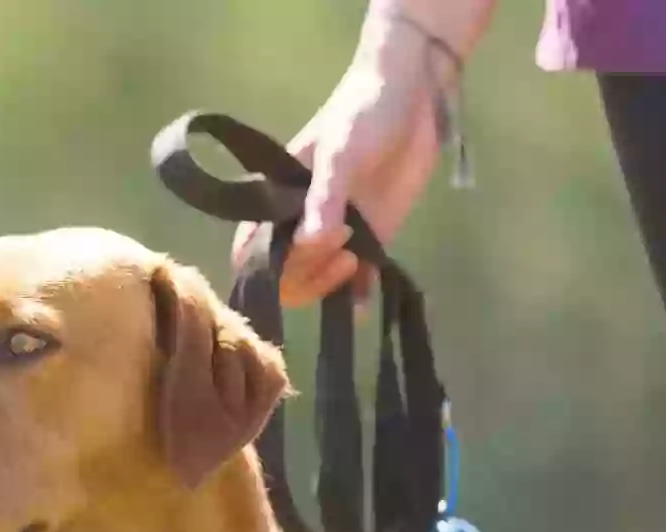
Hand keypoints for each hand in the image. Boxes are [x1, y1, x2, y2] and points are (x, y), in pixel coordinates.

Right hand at [233, 23, 446, 307]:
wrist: (414, 94)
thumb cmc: (362, 114)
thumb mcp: (340, 153)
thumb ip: (325, 199)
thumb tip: (309, 244)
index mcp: (277, 198)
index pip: (252, 250)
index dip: (268, 266)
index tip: (303, 251)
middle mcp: (300, 221)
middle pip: (285, 273)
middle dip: (307, 273)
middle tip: (345, 247)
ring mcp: (336, 233)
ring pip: (318, 280)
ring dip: (331, 285)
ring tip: (360, 260)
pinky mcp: (372, 237)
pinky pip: (359, 279)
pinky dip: (360, 295)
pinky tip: (366, 303)